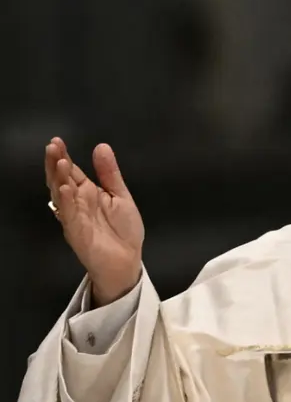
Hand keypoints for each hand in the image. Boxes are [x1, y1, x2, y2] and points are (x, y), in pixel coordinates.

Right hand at [45, 138, 143, 305]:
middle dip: (56, 163)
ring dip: (58, 178)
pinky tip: (65, 188)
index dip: (64, 157)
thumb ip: (110, 173)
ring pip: (61, 194)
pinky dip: (66, 201)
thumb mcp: (120, 196)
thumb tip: (101, 146)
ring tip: (58, 161)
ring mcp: (74, 217)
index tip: (57, 141)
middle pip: (62, 179)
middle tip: (52, 146)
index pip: (72, 171)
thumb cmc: (124, 230)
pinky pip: (69, 215)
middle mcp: (77, 202)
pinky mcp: (76, 232)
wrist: (128, 260)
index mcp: (88, 192)